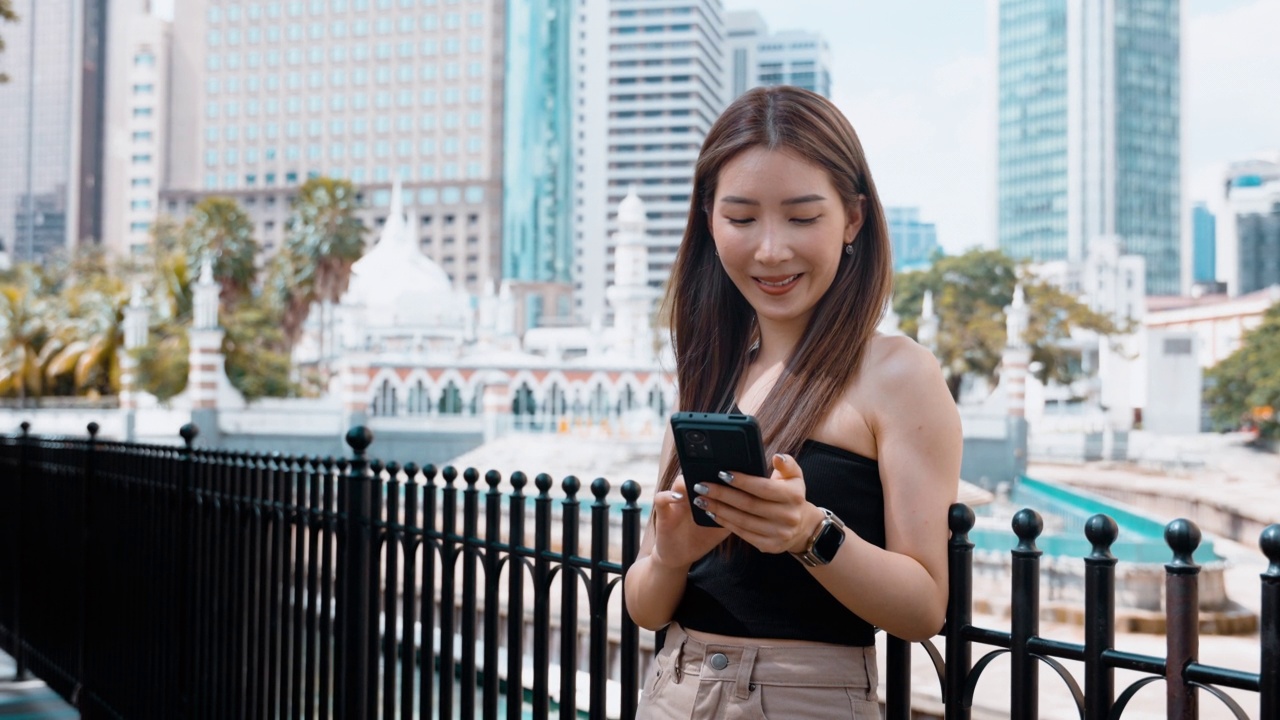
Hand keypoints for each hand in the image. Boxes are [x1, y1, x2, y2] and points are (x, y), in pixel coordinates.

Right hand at [649, 475, 730, 569]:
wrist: (681, 555)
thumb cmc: (704, 538)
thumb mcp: (723, 526)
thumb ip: (735, 513)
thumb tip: (756, 502)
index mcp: (706, 494)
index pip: (712, 475)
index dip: (723, 472)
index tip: (735, 472)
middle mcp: (691, 494)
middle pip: (696, 474)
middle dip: (706, 472)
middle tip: (718, 474)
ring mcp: (675, 501)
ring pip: (679, 482)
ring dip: (688, 482)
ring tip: (698, 486)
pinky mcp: (663, 512)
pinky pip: (661, 498)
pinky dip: (668, 495)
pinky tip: (678, 498)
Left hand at [692, 454, 824, 554]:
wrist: (802, 527)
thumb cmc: (791, 496)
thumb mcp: (795, 477)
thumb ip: (787, 464)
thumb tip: (776, 457)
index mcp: (793, 496)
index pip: (763, 488)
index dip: (741, 481)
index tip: (721, 473)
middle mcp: (787, 516)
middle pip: (748, 504)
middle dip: (722, 494)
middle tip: (702, 486)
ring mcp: (778, 533)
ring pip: (742, 520)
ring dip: (719, 509)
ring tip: (701, 499)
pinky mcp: (769, 545)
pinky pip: (743, 534)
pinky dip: (725, 523)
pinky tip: (712, 513)